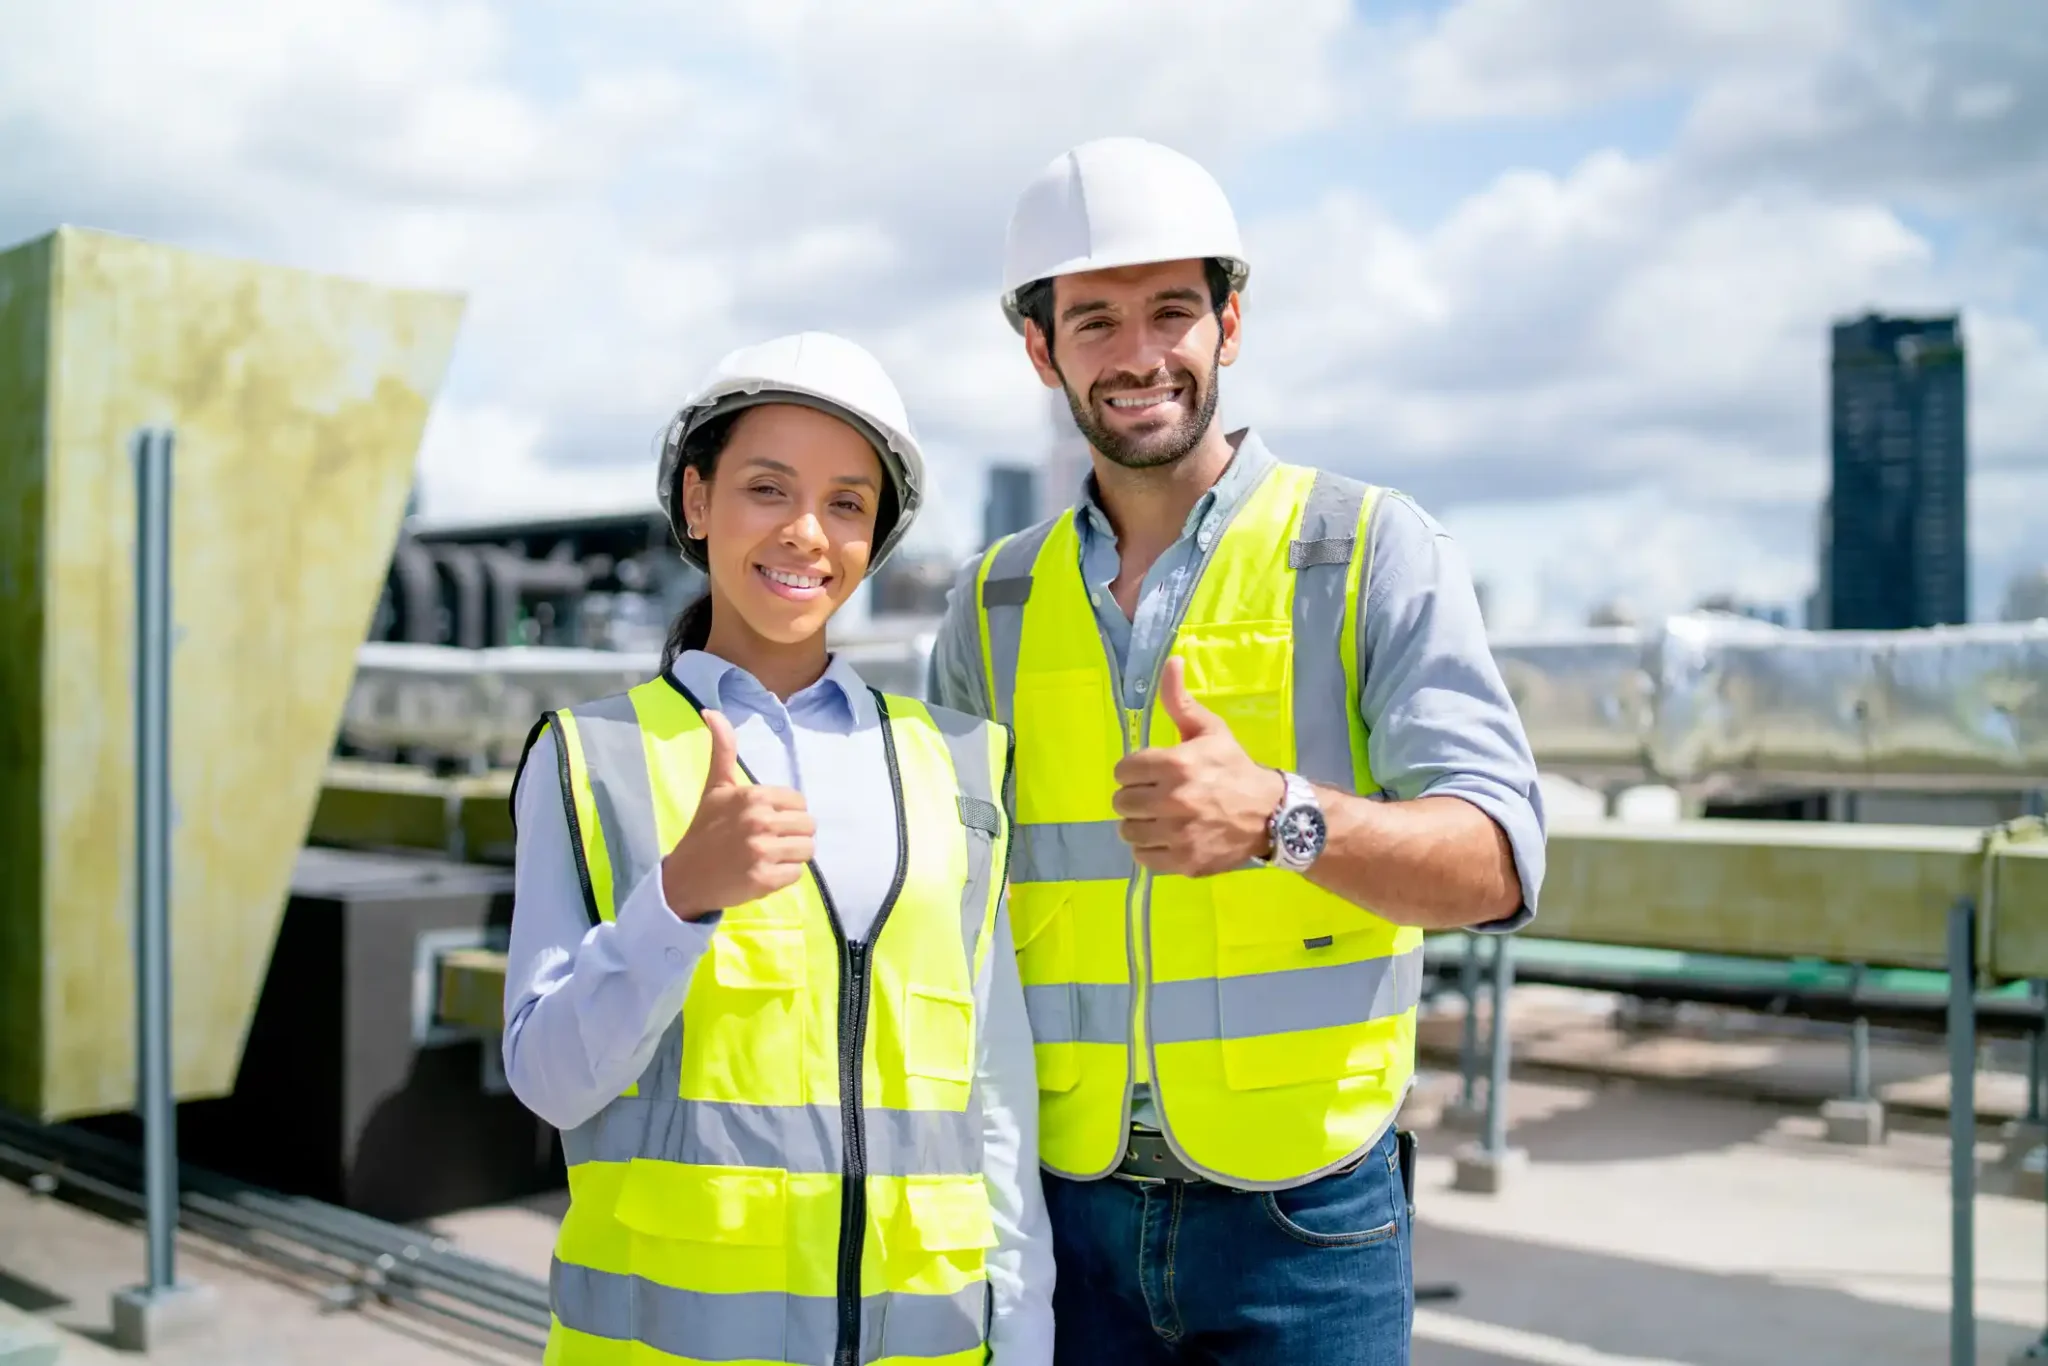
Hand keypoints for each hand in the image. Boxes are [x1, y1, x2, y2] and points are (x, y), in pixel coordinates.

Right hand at [659, 710, 813, 918]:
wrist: (684, 878)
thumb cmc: (705, 830)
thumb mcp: (715, 787)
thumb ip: (722, 750)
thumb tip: (711, 712)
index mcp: (753, 796)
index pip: (799, 802)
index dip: (786, 813)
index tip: (764, 821)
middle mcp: (760, 821)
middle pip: (808, 826)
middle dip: (792, 835)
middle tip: (766, 841)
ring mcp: (762, 852)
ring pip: (807, 851)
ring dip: (790, 856)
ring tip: (766, 857)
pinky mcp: (765, 880)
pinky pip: (796, 874)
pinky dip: (783, 877)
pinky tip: (761, 873)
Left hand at [1111, 656, 1284, 876]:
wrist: (1272, 814)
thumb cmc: (1235, 769)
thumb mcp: (1210, 730)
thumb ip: (1180, 701)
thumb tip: (1171, 661)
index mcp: (1176, 764)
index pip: (1123, 770)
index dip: (1134, 770)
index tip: (1150, 773)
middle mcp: (1173, 800)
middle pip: (1122, 802)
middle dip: (1136, 797)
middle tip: (1155, 796)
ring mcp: (1178, 834)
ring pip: (1129, 831)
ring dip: (1140, 825)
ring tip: (1160, 818)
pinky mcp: (1184, 862)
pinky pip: (1143, 857)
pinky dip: (1150, 849)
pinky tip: (1167, 838)